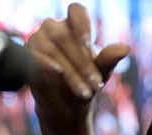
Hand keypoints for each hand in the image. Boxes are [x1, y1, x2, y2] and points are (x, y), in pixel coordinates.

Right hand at [27, 3, 128, 127]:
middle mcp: (53, 29)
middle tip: (97, 85)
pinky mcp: (26, 56)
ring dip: (70, 72)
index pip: (76, 11)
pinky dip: (47, 64)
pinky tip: (58, 73)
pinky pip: (34, 56)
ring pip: (51, 49)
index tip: (88, 43)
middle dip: (83, 63)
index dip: (81, 23)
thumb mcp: (100, 73)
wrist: (66, 107)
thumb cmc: (85, 84)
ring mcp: (37, 40)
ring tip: (85, 93)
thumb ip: (108, 59)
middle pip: (65, 37)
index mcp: (73, 27)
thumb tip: (125, 48)